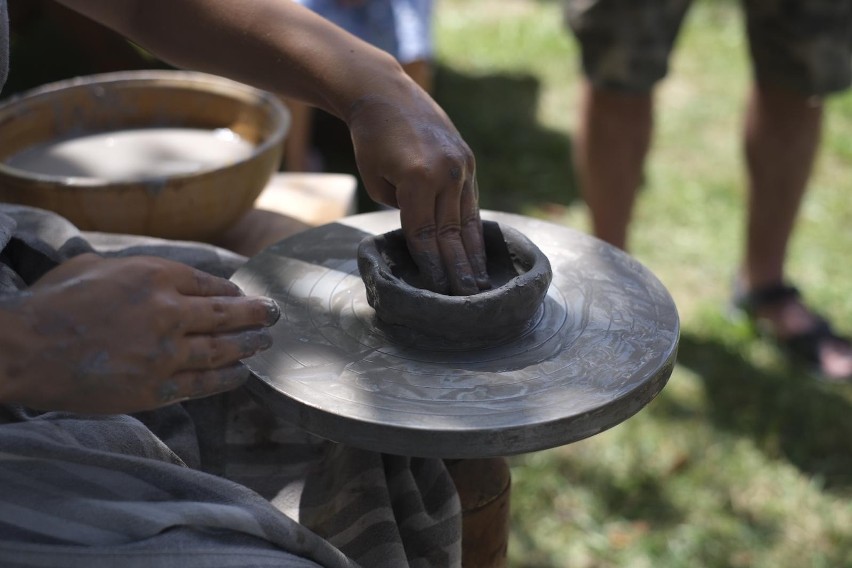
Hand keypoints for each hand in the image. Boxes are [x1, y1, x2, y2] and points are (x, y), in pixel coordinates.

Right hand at [2, 254, 278, 413]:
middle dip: (256, 314)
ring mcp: (165, 353)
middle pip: (226, 314)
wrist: (25, 350)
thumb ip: (134, 268)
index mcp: (155, 276)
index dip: (231, 292)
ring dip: (248, 346)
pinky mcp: (155, 387)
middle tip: (275, 314)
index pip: (209, 284)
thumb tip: (157, 273)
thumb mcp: (95, 265)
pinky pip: (202, 384)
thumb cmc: (54, 304)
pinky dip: (226, 379)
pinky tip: (241, 375)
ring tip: (265, 343)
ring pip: (220, 349)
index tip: (242, 296)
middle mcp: (168, 312)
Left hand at [347, 80, 489, 294]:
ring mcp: (461, 165)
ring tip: (479, 283)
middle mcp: (445, 173)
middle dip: (457, 269)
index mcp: (417, 179)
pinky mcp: (468, 161)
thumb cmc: (372, 141)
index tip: (437, 291)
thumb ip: (402, 209)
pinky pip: (472, 202)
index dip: (431, 266)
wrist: (387, 95)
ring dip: (472, 254)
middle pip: (450, 232)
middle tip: (465, 299)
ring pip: (467, 220)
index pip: (424, 234)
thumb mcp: (376, 180)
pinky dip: (475, 228)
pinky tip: (479, 250)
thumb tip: (425, 234)